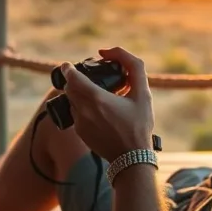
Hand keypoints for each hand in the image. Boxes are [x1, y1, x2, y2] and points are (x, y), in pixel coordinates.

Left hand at [60, 47, 154, 161]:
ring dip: (78, 95)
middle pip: (69, 88)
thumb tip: (109, 52)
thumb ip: (133, 66)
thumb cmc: (139, 125)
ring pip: (71, 102)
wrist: (132, 158)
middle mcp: (84, 111)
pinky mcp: (81, 133)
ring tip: (95, 95)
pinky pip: (75, 115)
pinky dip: (82, 108)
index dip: (68, 68)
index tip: (68, 65)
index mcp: (97, 99)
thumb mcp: (143, 93)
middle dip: (74, 80)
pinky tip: (98, 111)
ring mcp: (80, 123)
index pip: (72, 77)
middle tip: (86, 78)